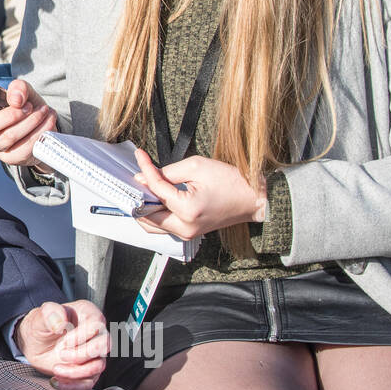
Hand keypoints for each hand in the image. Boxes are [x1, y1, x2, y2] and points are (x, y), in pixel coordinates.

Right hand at [0, 78, 56, 167]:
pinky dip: (40, 132)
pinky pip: (23, 148)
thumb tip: (15, 99)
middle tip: (28, 106)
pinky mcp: (10, 159)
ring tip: (43, 111)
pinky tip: (48, 121)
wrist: (39, 125)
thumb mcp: (21, 91)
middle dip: (9, 115)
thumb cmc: (22, 105)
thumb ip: (18, 87)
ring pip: (7, 137)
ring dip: (30, 121)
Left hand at [16, 300, 109, 389]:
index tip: (63, 342)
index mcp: (88, 314)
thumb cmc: (40, 326)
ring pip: (98, 366)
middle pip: (104, 346)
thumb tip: (60, 323)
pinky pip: (89, 383)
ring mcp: (93, 354)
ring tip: (56, 369)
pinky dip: (73, 386)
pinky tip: (56, 382)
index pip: (97, 325)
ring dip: (76, 372)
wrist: (34, 343)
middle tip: (61, 355)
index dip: (81, 336)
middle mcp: (95, 334)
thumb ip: (49, 313)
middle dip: (81, 354)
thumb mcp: (40, 316)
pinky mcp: (87, 371)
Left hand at [132, 149, 266, 239]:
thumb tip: (144, 177)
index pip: (155, 189)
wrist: (252, 198)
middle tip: (138, 177)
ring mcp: (186, 233)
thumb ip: (167, 172)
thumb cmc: (231, 181)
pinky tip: (156, 197)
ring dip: (145, 206)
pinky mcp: (188, 233)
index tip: (140, 156)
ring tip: (145, 187)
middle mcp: (184, 227)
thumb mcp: (197, 167)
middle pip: (146, 215)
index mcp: (187, 210)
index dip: (145, 170)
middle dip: (139, 194)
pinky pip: (163, 226)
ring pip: (152, 224)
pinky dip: (155, 212)